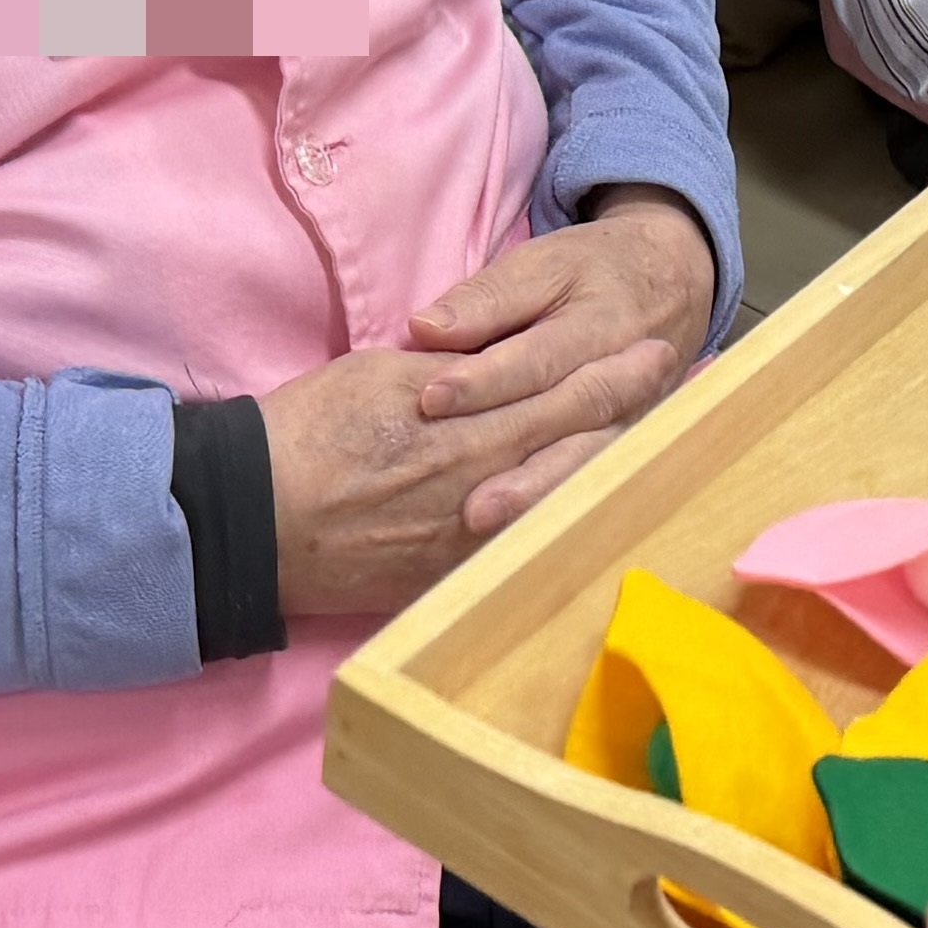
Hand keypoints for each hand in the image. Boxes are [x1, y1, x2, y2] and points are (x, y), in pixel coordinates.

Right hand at [267, 230, 705, 627]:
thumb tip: (499, 359)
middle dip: (631, 413)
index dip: (615, 372)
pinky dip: (566, 523)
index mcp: (462, 418)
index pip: (562, 389)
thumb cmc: (305, 433)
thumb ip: (453, 371)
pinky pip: (525, 547)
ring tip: (657, 446)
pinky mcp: (451, 575)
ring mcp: (470, 533)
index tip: (654, 353)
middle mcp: (478, 476)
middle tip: (678, 389)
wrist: (249, 517)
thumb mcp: (379, 373)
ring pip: (564, 496)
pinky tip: (596, 512)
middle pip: (578, 442)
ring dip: (613, 466)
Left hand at [404, 192, 714, 521]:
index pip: (535, 360)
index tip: (431, 399)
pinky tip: (510, 540)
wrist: (671, 287)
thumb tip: (427, 328)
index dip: (484, 380)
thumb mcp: (545, 264)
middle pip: (566, 425)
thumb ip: (488, 298)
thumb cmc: (593, 273)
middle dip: (513, 460)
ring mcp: (630, 423)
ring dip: (537, 496)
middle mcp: (625, 383)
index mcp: (600, 327)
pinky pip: (591, 485)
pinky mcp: (625, 450)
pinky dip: (553, 511)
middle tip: (460, 492)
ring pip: (583, 465)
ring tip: (484, 521)